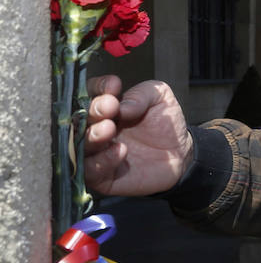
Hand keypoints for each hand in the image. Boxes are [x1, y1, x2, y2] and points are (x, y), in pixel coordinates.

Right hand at [85, 76, 192, 196]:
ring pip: (79, 145)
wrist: (180, 155)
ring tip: (110, 129)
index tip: (115, 86)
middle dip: (94, 111)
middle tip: (109, 107)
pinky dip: (103, 160)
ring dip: (92, 136)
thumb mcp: (160, 98)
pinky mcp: (101, 176)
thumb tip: (121, 105)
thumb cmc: (165, 124)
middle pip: (80, 118)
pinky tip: (120, 150)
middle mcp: (94, 127)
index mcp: (104, 105)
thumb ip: (142, 94)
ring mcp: (95, 152)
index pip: (90, 91)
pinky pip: (91, 170)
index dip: (99, 87)